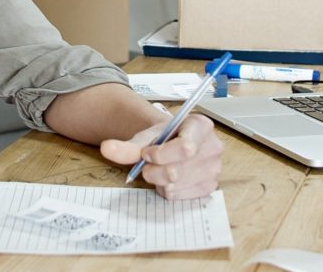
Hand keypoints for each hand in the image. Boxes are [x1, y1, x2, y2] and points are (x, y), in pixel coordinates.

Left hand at [99, 114, 223, 199]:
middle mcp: (213, 146)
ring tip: (159, 168)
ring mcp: (214, 169)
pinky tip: (169, 179)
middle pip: (176, 170)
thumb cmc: (163, 137)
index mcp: (201, 126)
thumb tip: (107, 148)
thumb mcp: (146, 136)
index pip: (185, 148)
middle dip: (153, 170)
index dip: (160, 154)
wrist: (172, 142)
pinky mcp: (209, 186)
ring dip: (158, 180)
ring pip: (176, 185)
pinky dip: (167, 189)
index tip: (146, 153)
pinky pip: (180, 195)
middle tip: (147, 164)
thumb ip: (127, 144)